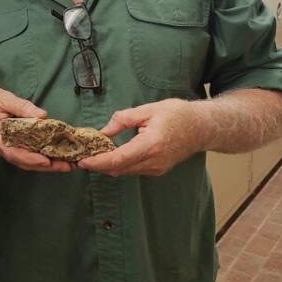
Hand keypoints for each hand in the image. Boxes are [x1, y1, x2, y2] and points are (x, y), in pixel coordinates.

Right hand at [0, 85, 74, 172]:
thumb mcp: (2, 97)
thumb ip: (21, 106)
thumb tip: (42, 116)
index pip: (10, 150)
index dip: (29, 157)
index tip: (46, 161)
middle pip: (20, 161)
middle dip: (44, 166)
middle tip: (67, 166)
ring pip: (22, 161)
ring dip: (44, 165)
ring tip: (66, 165)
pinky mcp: (5, 148)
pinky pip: (22, 156)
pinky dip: (38, 158)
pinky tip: (53, 157)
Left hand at [77, 98, 204, 176]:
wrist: (202, 128)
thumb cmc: (177, 115)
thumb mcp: (148, 110)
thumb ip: (123, 119)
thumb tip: (104, 131)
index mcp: (150, 145)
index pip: (119, 159)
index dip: (98, 162)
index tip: (83, 161)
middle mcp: (153, 161)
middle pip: (119, 169)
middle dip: (98, 165)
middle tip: (79, 157)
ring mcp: (157, 168)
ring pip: (125, 171)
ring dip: (108, 166)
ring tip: (91, 156)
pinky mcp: (158, 170)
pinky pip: (134, 170)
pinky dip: (120, 165)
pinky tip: (110, 155)